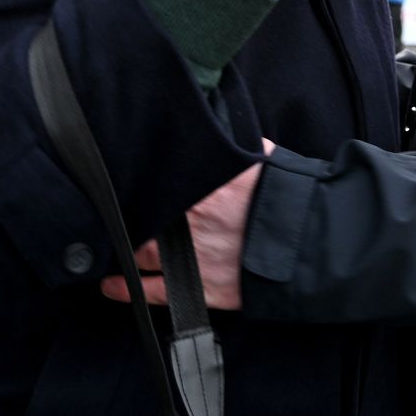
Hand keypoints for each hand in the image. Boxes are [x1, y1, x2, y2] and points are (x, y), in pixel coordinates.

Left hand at [100, 141, 272, 310]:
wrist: (306, 244)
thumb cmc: (285, 198)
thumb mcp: (260, 158)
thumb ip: (234, 145)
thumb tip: (217, 125)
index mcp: (202, 187)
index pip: (157, 183)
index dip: (140, 185)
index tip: (125, 181)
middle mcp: (189, 221)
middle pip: (144, 217)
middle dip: (131, 215)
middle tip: (116, 212)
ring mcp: (190, 257)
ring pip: (141, 253)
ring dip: (125, 250)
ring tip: (109, 247)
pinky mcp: (197, 288)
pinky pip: (152, 291)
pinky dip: (127, 290)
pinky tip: (109, 285)